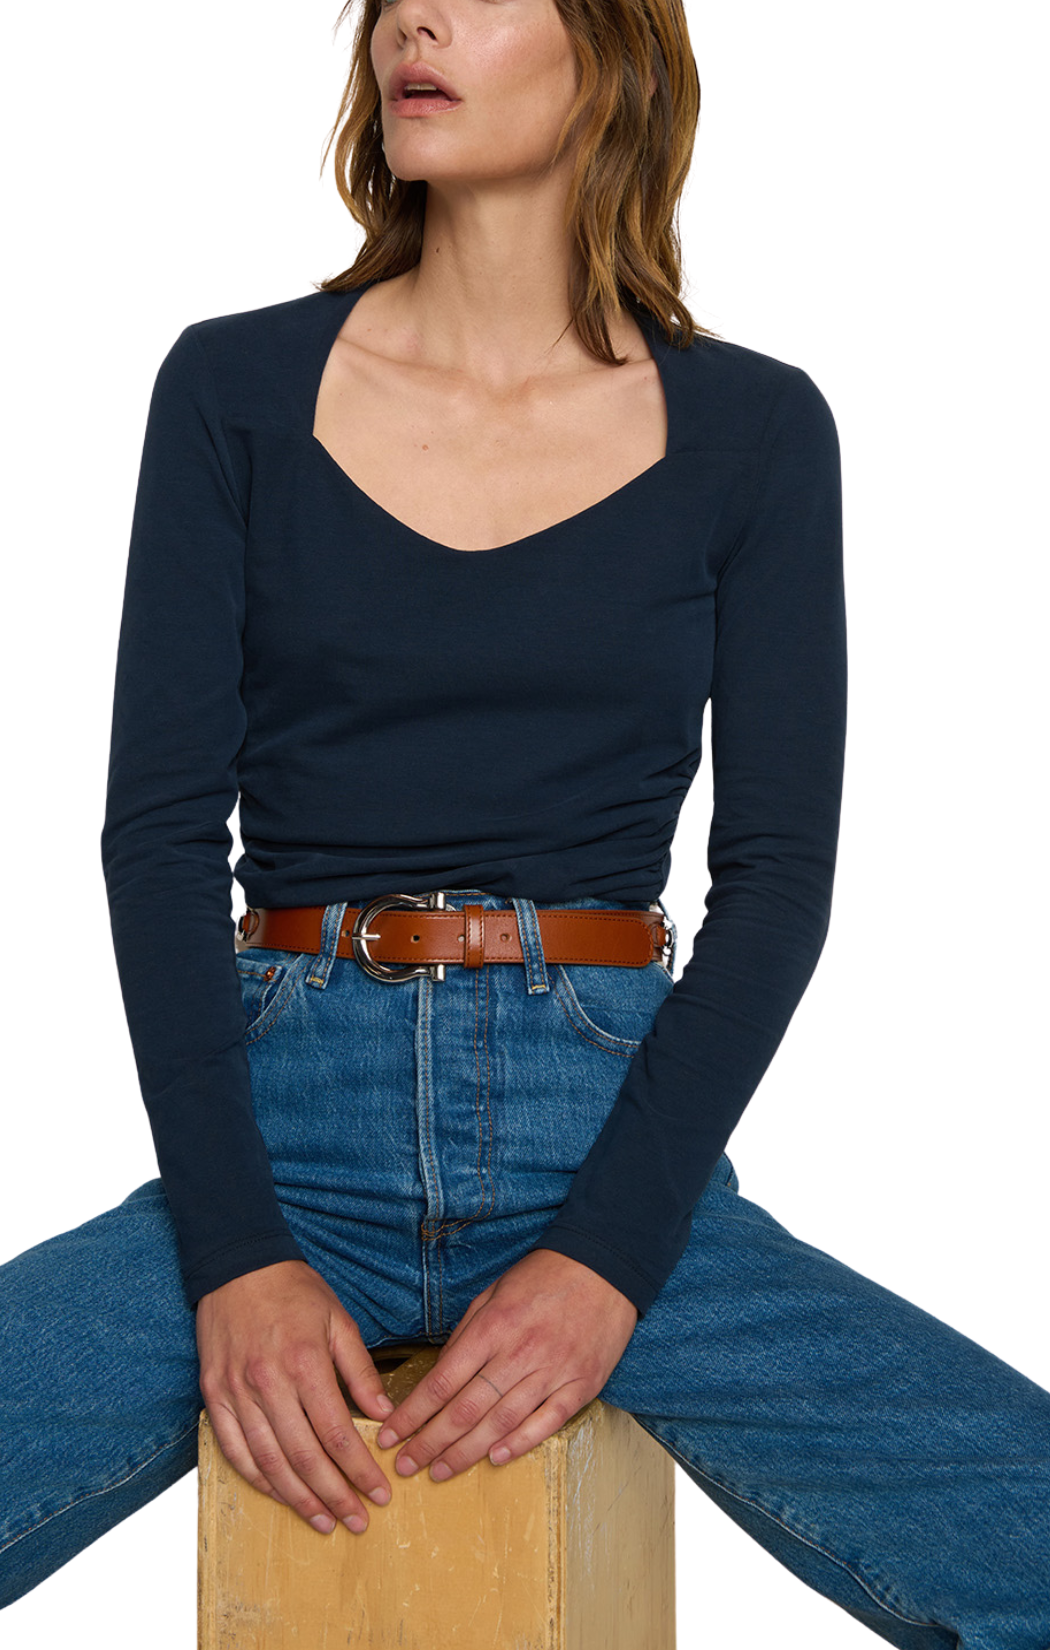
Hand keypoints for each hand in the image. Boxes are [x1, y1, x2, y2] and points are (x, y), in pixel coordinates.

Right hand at [196, 1258, 395, 1535]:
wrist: (238, 1266)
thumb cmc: (294, 1291)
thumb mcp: (339, 1320)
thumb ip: (361, 1371)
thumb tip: (384, 1416)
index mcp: (304, 1362)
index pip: (336, 1433)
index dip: (358, 1470)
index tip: (378, 1493)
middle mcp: (267, 1382)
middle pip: (303, 1456)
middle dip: (333, 1495)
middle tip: (355, 1520)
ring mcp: (236, 1391)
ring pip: (268, 1461)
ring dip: (297, 1498)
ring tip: (322, 1520)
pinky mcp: (213, 1394)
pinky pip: (234, 1449)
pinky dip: (257, 1478)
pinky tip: (279, 1493)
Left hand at [374, 1249, 638, 1481]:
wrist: (603, 1268)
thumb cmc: (542, 1278)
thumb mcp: (493, 1293)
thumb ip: (467, 1334)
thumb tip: (441, 1375)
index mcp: (492, 1327)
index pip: (442, 1381)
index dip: (413, 1413)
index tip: (390, 1434)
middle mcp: (519, 1353)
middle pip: (466, 1409)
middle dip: (430, 1442)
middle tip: (406, 1466)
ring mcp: (552, 1372)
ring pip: (502, 1422)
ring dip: (466, 1451)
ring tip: (439, 1471)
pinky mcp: (580, 1385)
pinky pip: (547, 1422)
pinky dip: (521, 1443)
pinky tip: (496, 1458)